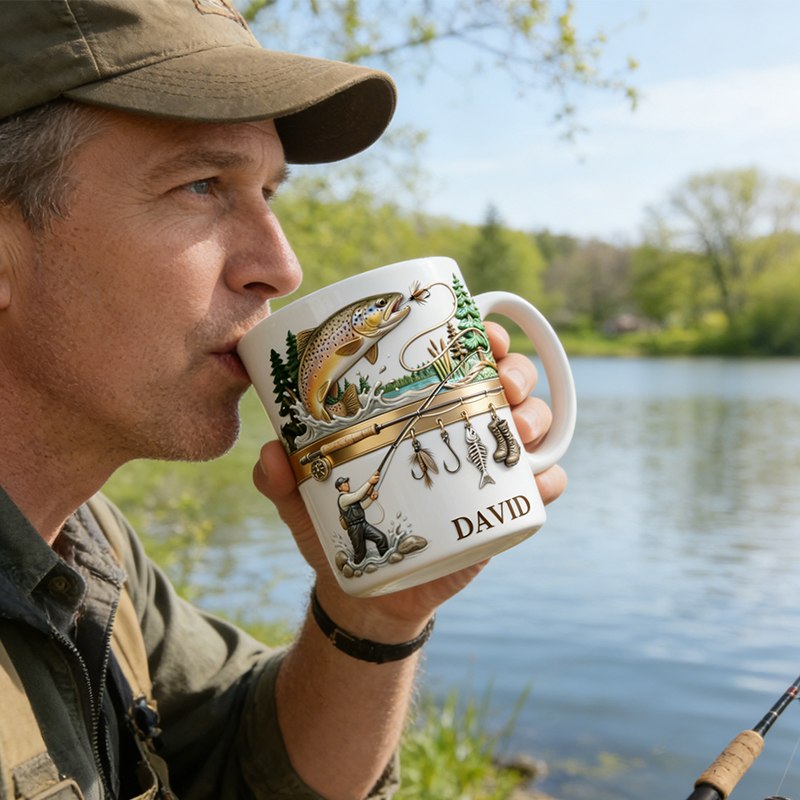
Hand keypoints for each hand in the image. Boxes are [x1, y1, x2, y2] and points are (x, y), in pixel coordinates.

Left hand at [253, 319, 566, 640]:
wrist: (371, 592)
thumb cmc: (340, 531)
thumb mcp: (307, 500)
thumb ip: (281, 479)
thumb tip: (267, 452)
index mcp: (422, 412)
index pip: (461, 360)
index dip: (482, 338)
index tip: (486, 333)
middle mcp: (462, 429)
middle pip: (508, 384)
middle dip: (518, 372)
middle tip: (505, 384)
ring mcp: (487, 468)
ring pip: (532, 427)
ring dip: (537, 420)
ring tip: (519, 433)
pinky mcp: (504, 508)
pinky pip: (541, 487)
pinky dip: (550, 480)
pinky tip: (541, 481)